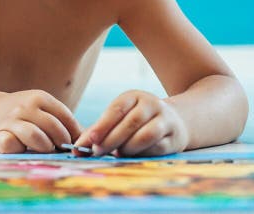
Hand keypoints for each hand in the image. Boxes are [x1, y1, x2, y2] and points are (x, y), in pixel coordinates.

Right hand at [0, 89, 82, 153]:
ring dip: (44, 147)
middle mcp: (25, 106)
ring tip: (45, 149)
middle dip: (61, 143)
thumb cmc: (27, 114)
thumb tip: (88, 140)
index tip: (75, 143)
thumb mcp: (44, 110)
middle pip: (53, 128)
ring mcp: (10, 120)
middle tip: (61, 149)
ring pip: (35, 137)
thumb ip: (63, 122)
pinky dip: (19, 149)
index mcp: (40, 97)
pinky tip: (22, 148)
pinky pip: (12, 145)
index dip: (74, 133)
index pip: (65, 117)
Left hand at [73, 90, 188, 156]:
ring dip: (128, 147)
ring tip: (117, 154)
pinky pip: (157, 148)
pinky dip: (142, 154)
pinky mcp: (174, 137)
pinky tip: (132, 156)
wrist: (175, 122)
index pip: (117, 109)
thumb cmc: (137, 122)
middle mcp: (151, 104)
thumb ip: (99, 132)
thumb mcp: (120, 119)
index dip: (103, 124)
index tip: (90, 139)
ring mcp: (165, 120)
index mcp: (134, 96)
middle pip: (130, 122)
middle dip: (111, 139)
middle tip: (97, 152)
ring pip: (146, 135)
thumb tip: (78, 148)